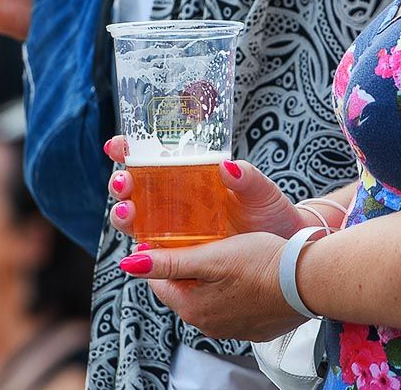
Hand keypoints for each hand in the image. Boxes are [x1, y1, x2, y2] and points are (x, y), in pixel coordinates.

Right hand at [104, 136, 320, 238]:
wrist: (283, 252)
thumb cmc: (269, 212)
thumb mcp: (261, 192)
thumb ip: (247, 178)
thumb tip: (227, 166)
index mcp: (189, 175)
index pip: (149, 158)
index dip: (127, 150)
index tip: (117, 146)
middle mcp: (174, 200)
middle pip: (133, 189)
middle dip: (120, 184)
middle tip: (124, 184)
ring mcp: (174, 228)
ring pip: (136, 220)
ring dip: (123, 215)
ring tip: (128, 213)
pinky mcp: (179, 255)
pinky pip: (153, 253)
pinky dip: (142, 251)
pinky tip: (141, 248)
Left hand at [118, 232, 306, 341]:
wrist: (310, 282)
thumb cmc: (262, 263)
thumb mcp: (212, 257)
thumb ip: (171, 261)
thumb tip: (129, 264)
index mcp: (193, 309)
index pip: (160, 282)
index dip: (161, 256)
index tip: (168, 235)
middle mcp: (210, 325)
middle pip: (184, 290)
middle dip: (186, 267)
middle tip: (198, 239)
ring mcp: (234, 329)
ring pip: (209, 298)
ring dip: (210, 278)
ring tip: (223, 250)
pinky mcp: (256, 326)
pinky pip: (234, 305)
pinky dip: (234, 288)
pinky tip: (246, 270)